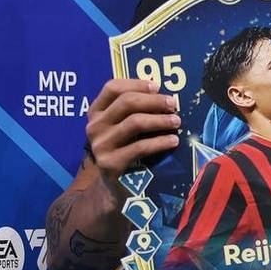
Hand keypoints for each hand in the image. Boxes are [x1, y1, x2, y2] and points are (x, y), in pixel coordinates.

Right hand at [85, 78, 180, 199]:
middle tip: (173, 105)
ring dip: (160, 120)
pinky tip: (173, 141)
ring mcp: (100, 145)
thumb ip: (135, 109)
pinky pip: (140, 147)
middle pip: (127, 102)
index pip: (112, 87)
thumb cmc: (125, 149)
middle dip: (154, 101)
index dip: (136, 83)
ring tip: (176, 122)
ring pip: (135, 122)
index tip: (157, 86)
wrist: (115, 186)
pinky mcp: (110, 163)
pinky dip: (160, 141)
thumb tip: (163, 94)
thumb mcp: (123, 126)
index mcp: (95, 112)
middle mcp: (94, 126)